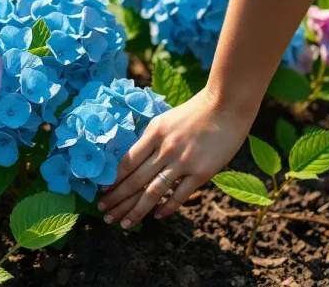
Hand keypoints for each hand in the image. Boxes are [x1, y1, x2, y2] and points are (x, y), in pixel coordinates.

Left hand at [96, 87, 254, 228]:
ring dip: (136, 210)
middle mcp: (164, 149)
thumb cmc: (194, 113)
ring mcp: (183, 161)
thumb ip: (149, 140)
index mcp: (153, 134)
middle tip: (104, 214)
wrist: (226, 106)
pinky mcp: (202, 172)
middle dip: (117, 200)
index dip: (113, 180)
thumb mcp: (164, 121)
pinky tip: (156, 216)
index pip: (127, 162)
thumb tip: (132, 161)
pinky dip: (166, 207)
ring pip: (153, 191)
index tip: (102, 193)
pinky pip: (180, 195)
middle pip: (135, 180)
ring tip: (124, 224)